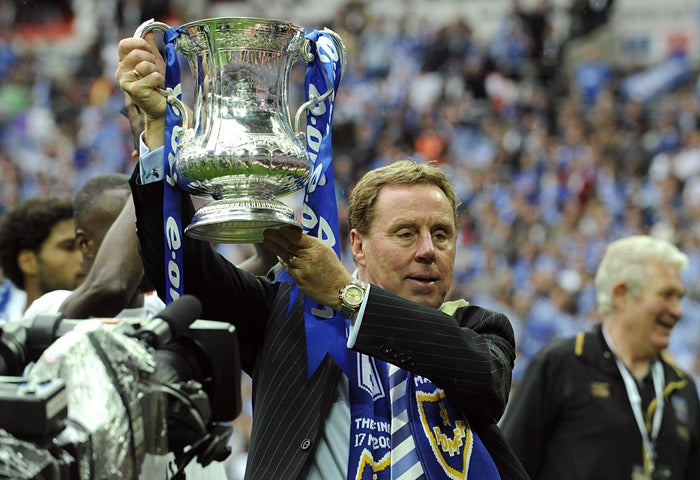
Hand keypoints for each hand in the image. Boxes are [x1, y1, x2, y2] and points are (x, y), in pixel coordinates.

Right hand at [115, 33, 166, 147]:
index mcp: (123, 62)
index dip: (139, 43)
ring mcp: (125, 82)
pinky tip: (157, 87)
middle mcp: (121, 71)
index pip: (124, 44)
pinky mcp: (134, 90)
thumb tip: (149, 30)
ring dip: (156, 71)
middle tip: (155, 70)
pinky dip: (159, 80)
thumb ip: (150, 47)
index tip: (150, 51)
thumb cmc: (157, 84)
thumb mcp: (154, 62)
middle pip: (137, 53)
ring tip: (156, 80)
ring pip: (145, 65)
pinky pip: (152, 76)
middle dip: (152, 60)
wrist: (163, 105)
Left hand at [262, 226, 352, 308]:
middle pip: (288, 246)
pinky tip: (279, 256)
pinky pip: (288, 269)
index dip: (286, 231)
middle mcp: (309, 258)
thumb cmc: (333, 268)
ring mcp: (303, 270)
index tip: (278, 226)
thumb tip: (295, 234)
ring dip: (275, 249)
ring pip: (286, 257)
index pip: (297, 237)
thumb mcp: (325, 250)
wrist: (339, 290)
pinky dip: (283, 262)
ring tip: (267, 242)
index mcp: (317, 247)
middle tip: (266, 232)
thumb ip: (310, 243)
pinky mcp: (299, 280)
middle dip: (275, 238)